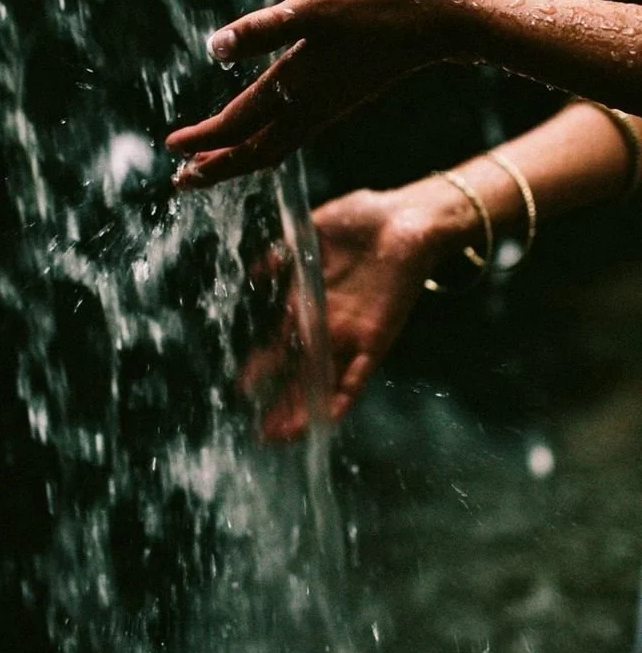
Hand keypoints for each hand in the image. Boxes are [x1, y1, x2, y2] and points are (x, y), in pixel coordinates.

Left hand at [166, 0, 464, 187]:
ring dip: (237, 159)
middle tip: (180, 182)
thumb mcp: (313, 6)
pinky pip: (290, 136)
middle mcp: (309, 108)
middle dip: (215, 168)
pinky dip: (263, 144)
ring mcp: (326, 107)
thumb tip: (214, 48)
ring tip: (209, 166)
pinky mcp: (339, 99)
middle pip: (253, 153)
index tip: (170, 150)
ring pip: (273, 148)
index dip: (202, 139)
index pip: (236, 124)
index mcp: (295, 87)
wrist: (435, 19)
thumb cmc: (375, 5)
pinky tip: (259, 131)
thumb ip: (264, 29)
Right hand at [245, 185, 447, 439]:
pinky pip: (358, 375)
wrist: (409, 218)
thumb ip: (286, 251)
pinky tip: (326, 421)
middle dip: (279, 399)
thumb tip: (258, 268)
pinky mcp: (377, 338)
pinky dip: (342, 397)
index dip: (264, 367)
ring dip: (303, 408)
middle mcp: (330, 323)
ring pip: (323, 380)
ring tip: (279, 434)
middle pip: (300, 369)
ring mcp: (352, 334)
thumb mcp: (316, 230)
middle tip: (257, 426)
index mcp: (312, 301)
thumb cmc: (367, 218)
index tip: (242, 387)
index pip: (282, 342)